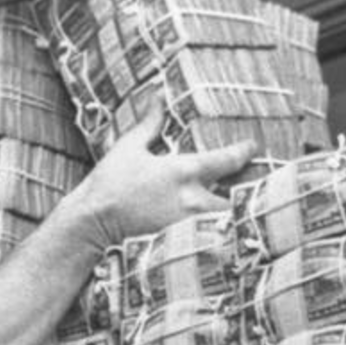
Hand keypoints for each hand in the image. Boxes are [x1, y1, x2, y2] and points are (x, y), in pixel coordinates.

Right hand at [63, 106, 256, 249]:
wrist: (91, 224)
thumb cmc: (108, 184)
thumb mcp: (128, 148)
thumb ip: (149, 124)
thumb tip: (157, 97)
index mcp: (183, 170)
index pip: (227, 159)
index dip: (245, 152)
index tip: (254, 147)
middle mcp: (193, 199)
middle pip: (237, 199)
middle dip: (246, 195)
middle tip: (253, 191)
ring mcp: (189, 226)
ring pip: (226, 223)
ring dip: (233, 218)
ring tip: (241, 215)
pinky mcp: (181, 247)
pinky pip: (210, 242)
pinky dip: (218, 238)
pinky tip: (221, 237)